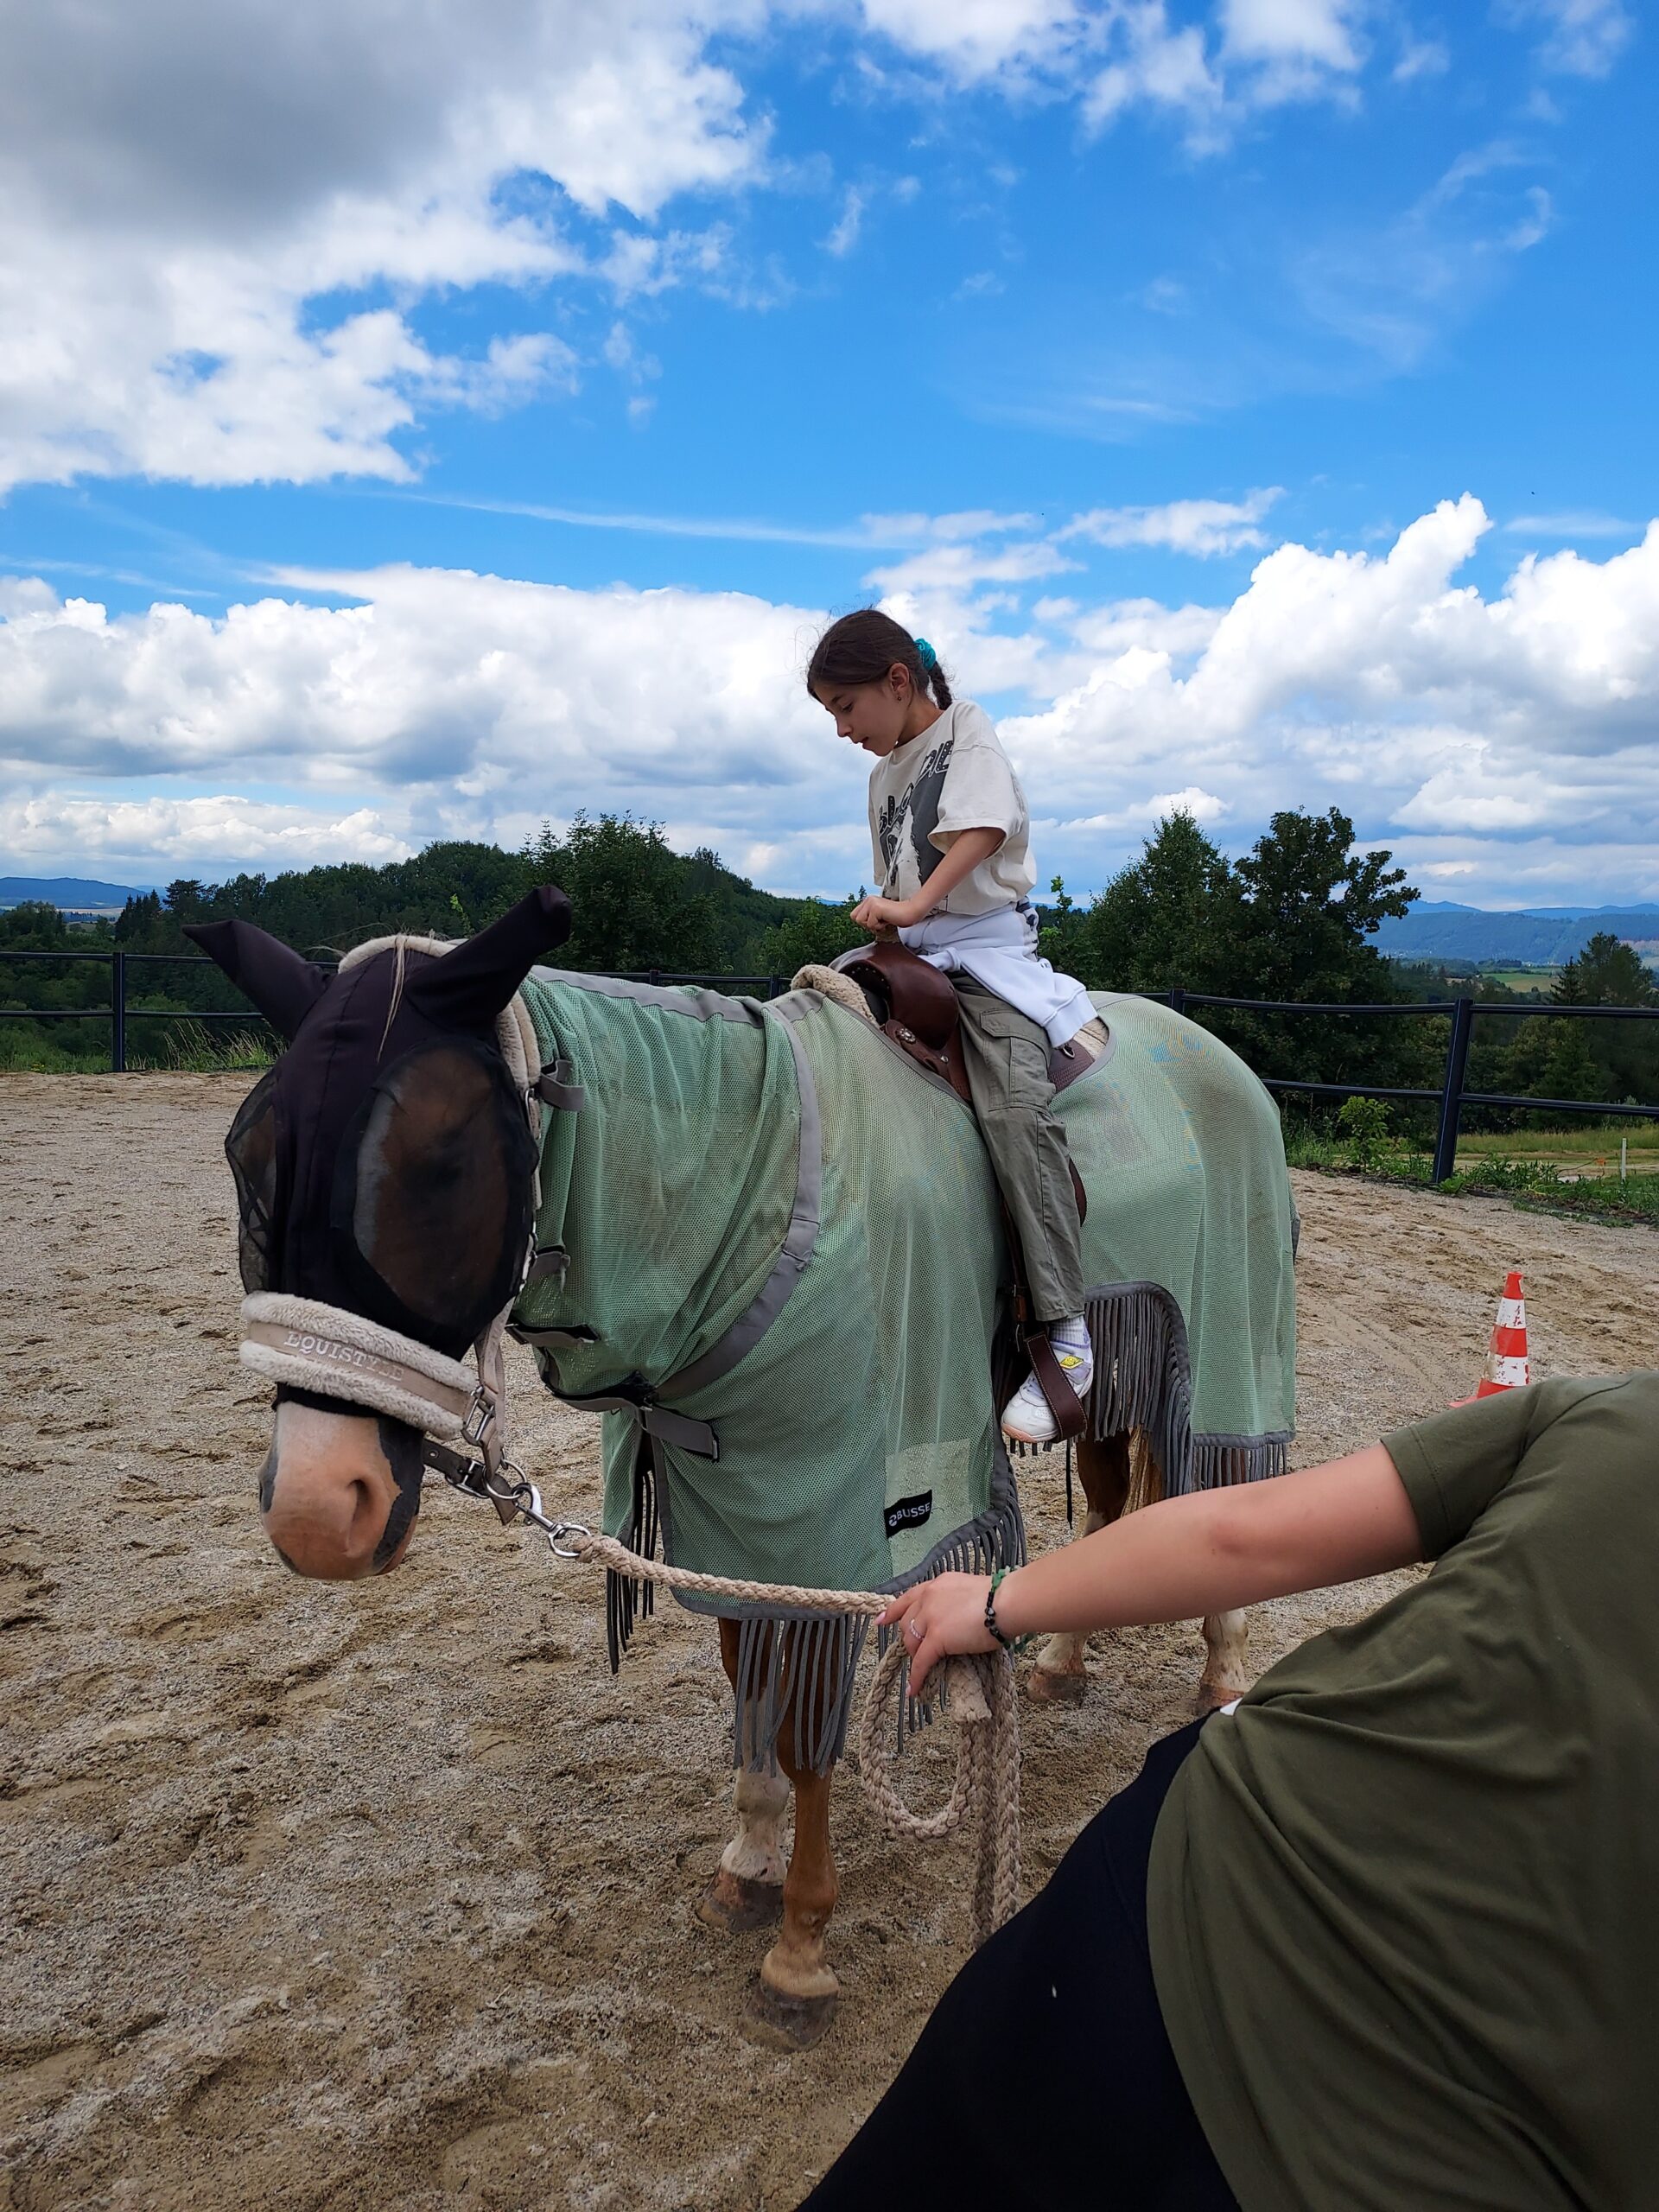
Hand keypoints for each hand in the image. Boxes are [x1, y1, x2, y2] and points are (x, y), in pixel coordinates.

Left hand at [852, 893, 917, 935]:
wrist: (909, 913)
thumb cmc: (896, 916)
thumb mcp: (878, 916)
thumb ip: (868, 916)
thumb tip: (858, 921)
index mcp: (868, 900)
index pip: (853, 915)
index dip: (864, 921)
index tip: (876, 920)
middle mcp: (868, 899)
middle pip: (854, 918)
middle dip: (866, 923)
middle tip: (880, 920)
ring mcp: (871, 902)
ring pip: (861, 921)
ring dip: (873, 925)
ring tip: (884, 919)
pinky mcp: (875, 908)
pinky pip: (870, 924)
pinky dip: (879, 926)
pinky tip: (887, 920)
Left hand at [879, 1572, 996, 1698]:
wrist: (1005, 1602)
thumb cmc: (998, 1598)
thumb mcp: (967, 1591)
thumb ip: (953, 1602)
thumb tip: (952, 1618)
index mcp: (936, 1585)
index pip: (908, 1598)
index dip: (893, 1612)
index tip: (882, 1621)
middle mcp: (928, 1598)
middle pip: (907, 1624)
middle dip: (910, 1640)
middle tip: (917, 1652)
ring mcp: (930, 1617)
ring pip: (911, 1642)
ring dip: (915, 1657)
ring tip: (920, 1671)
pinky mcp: (936, 1637)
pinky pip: (921, 1661)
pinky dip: (916, 1677)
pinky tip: (914, 1689)